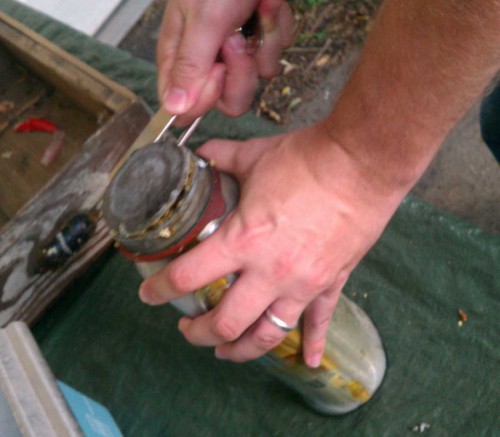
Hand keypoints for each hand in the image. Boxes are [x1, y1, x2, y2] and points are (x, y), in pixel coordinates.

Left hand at [139, 123, 405, 366]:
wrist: (362, 165)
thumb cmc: (307, 160)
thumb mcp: (255, 156)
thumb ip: (221, 158)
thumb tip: (199, 154)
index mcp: (244, 241)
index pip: (189, 277)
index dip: (161, 290)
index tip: (149, 295)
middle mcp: (270, 272)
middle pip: (226, 322)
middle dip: (199, 333)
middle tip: (188, 329)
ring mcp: (303, 285)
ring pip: (268, 334)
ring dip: (241, 348)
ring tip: (225, 350)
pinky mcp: (331, 283)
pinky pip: (320, 323)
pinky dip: (312, 346)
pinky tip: (307, 363)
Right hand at [156, 0, 293, 124]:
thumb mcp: (204, 19)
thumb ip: (191, 65)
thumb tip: (173, 109)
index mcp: (181, 55)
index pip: (188, 105)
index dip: (206, 98)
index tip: (217, 71)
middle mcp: (208, 59)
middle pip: (228, 101)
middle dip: (241, 71)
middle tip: (239, 39)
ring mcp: (237, 51)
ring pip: (257, 77)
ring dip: (264, 41)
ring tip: (256, 7)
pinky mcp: (260, 41)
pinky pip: (275, 55)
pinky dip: (277, 28)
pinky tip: (268, 5)